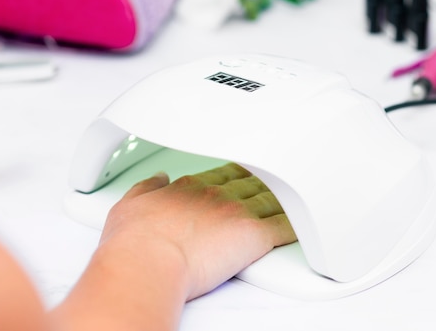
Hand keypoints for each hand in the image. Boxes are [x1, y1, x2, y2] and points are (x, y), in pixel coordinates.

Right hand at [99, 162, 296, 299]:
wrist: (147, 262)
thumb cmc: (135, 242)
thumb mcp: (128, 205)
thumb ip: (146, 187)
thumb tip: (158, 177)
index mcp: (190, 187)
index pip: (221, 175)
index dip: (235, 175)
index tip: (241, 176)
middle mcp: (216, 194)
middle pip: (249, 182)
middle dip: (263, 179)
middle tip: (274, 178)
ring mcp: (237, 212)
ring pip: (270, 198)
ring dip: (284, 197)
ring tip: (295, 196)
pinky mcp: (254, 235)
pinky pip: (285, 226)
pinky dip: (297, 223)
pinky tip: (307, 221)